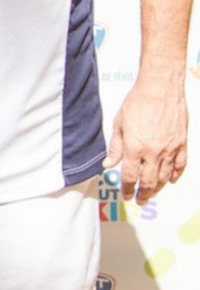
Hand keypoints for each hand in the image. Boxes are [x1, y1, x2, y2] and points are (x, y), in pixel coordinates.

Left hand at [104, 75, 187, 203]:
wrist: (160, 89)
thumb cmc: (137, 102)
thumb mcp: (119, 124)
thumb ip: (115, 147)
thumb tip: (107, 164)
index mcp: (134, 148)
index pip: (129, 176)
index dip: (126, 189)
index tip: (125, 195)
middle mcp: (153, 152)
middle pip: (148, 182)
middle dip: (143, 194)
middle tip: (140, 200)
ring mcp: (170, 150)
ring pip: (165, 177)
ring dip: (158, 188)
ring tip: (152, 193)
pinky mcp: (182, 144)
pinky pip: (180, 166)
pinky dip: (175, 175)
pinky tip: (171, 180)